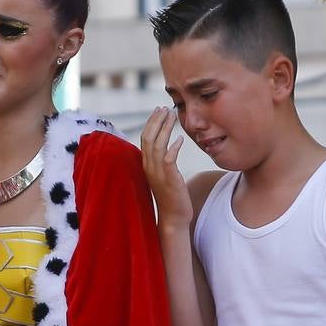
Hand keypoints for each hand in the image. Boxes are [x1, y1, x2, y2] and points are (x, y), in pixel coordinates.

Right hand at [140, 107, 192, 226]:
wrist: (173, 217)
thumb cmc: (171, 196)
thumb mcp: (164, 175)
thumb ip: (162, 161)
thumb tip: (166, 147)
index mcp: (147, 165)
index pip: (144, 138)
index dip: (151, 123)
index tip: (158, 110)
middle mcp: (149, 167)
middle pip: (148, 138)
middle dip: (156, 121)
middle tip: (164, 108)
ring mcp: (157, 173)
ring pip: (157, 145)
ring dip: (165, 128)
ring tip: (172, 116)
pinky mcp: (168, 179)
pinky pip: (169, 159)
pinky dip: (174, 147)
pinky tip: (180, 139)